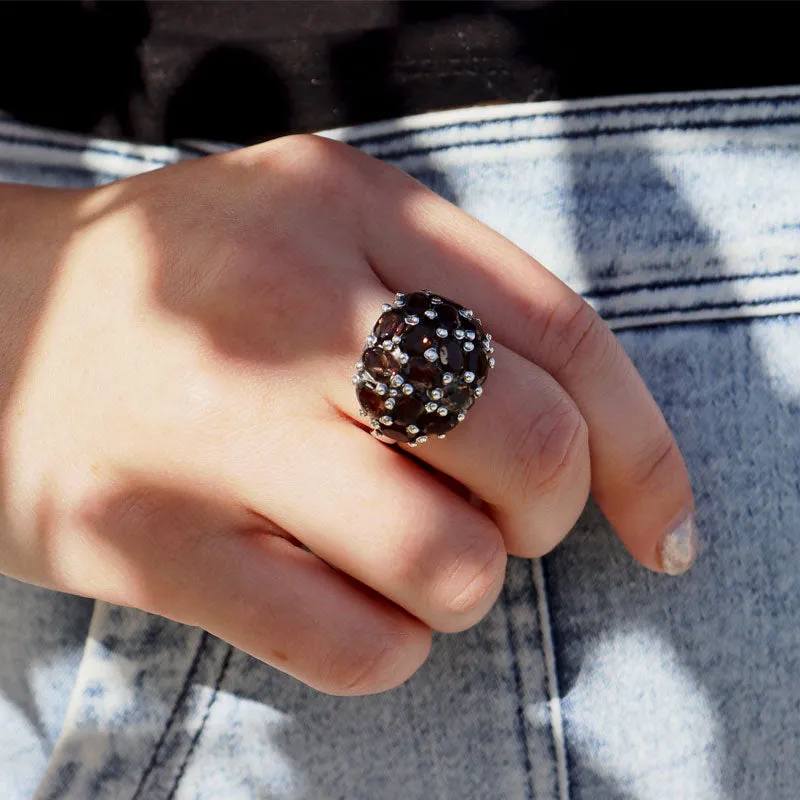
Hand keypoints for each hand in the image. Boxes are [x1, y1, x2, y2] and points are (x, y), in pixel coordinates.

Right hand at [0, 134, 696, 694]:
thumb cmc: (187, 285)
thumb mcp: (321, 226)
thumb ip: (452, 296)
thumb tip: (589, 434)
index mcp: (347, 203)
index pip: (563, 334)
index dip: (642, 447)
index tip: (662, 525)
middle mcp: (289, 305)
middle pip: (527, 451)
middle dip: (543, 515)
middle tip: (495, 516)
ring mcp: (215, 425)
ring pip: (447, 562)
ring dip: (457, 579)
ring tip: (396, 547)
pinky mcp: (148, 539)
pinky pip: (353, 644)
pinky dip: (384, 639)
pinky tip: (338, 593)